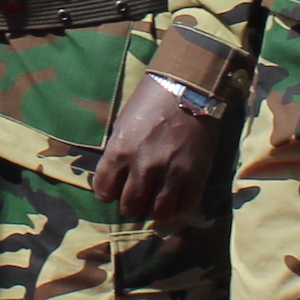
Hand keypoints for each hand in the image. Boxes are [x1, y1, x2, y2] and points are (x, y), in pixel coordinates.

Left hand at [91, 69, 221, 218]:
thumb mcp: (123, 126)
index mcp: (120, 151)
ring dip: (155, 208)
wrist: (187, 87)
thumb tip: (116, 178)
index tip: (115, 189)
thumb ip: (118, 154)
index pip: (104, 191)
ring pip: (158, 212)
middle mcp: (144, 166)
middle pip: (130, 207)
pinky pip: (185, 205)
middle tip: (137, 196)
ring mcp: (171, 172)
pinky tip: (177, 196)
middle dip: (131, 204)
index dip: (108, 192)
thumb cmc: (150, 102)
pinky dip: (179, 205)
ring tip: (157, 199)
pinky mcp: (195, 174)